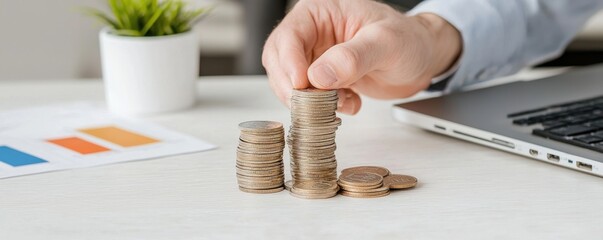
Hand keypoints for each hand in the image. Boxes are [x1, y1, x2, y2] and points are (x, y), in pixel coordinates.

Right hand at [262, 0, 461, 114]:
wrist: (422, 59)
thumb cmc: (409, 40)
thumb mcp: (386, 43)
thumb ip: (353, 57)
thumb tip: (319, 75)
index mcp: (321, 13)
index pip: (289, 35)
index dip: (289, 62)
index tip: (301, 85)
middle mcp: (313, 34)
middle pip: (280, 61)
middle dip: (292, 86)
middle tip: (311, 104)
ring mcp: (316, 58)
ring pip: (291, 83)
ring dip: (310, 100)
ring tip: (341, 102)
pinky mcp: (323, 81)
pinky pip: (309, 98)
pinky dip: (324, 108)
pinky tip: (351, 103)